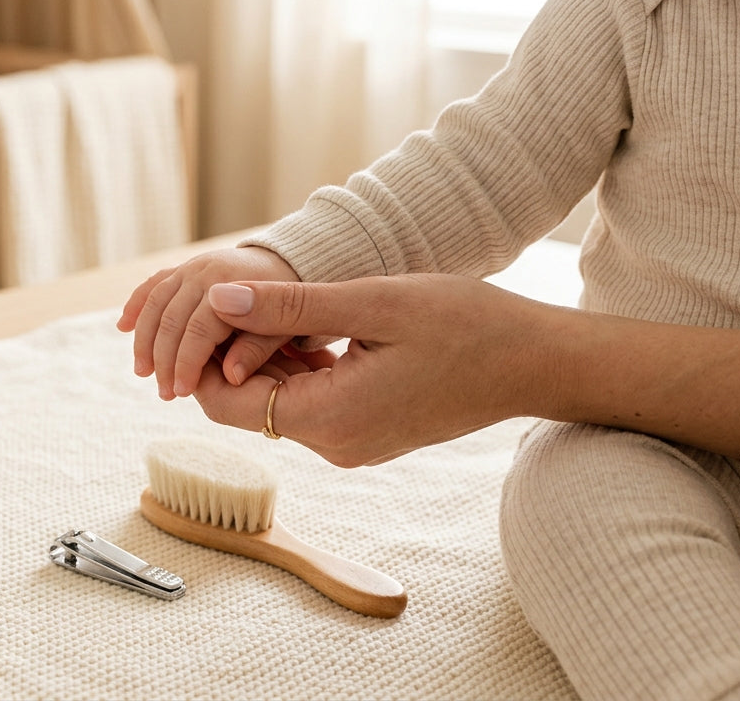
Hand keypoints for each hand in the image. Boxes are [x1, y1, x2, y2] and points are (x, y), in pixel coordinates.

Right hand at [117, 246, 300, 399]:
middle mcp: (206, 272)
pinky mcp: (185, 268)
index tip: (180, 392)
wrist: (290, 263)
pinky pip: (154, 285)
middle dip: (163, 359)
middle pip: (171, 319)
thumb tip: (230, 375)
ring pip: (155, 302)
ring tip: (142, 372)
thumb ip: (258, 348)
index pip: (198, 331)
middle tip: (164, 393)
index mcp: (232, 288)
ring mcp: (192, 267)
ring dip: (143, 338)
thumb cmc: (291, 307)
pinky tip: (123, 326)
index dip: (186, 363)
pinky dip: (137, 304)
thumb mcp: (285, 329)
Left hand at [193, 274, 557, 466]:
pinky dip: (300, 366)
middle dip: (233, 352)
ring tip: (284, 302)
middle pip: (246, 404)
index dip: (203, 355)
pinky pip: (311, 402)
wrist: (536, 362)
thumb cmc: (467, 324)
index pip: (224, 401)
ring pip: (277, 401)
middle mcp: (335, 445)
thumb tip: (217, 300)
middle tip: (246, 295)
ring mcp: (351, 444)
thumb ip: (290, 306)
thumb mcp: (372, 302)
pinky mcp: (366, 433)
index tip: (213, 304)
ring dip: (268, 356)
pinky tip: (317, 325)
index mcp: (330, 418)